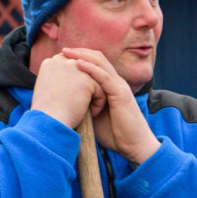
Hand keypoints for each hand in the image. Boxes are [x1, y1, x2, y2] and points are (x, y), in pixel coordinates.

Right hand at [31, 53, 103, 128]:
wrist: (48, 122)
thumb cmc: (47, 112)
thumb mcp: (48, 88)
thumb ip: (59, 78)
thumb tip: (73, 80)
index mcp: (51, 62)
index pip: (72, 67)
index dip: (76, 82)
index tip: (72, 99)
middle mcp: (62, 60)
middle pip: (85, 70)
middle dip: (88, 86)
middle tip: (82, 104)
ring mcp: (74, 68)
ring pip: (94, 79)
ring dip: (93, 95)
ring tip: (87, 109)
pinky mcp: (86, 80)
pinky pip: (100, 89)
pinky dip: (98, 102)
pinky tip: (91, 113)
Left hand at [61, 48, 159, 164]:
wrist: (134, 146)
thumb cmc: (114, 133)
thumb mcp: (93, 115)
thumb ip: (83, 104)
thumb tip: (62, 102)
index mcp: (110, 86)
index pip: (95, 64)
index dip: (79, 57)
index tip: (62, 57)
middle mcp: (116, 82)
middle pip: (97, 58)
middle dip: (79, 52)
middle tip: (62, 50)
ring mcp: (119, 87)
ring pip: (100, 63)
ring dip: (82, 56)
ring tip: (66, 52)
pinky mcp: (121, 94)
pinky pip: (104, 77)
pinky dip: (90, 68)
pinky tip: (77, 64)